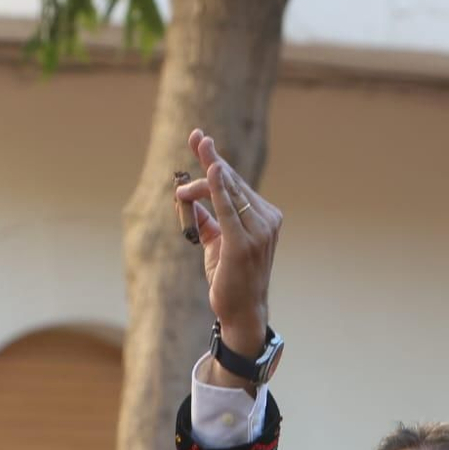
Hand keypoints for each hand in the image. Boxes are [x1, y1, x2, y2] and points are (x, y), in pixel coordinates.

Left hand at [174, 128, 281, 373]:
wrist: (241, 312)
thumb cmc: (230, 280)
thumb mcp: (217, 245)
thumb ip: (207, 222)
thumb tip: (190, 203)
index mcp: (264, 218)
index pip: (236, 183)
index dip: (217, 160)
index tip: (200, 138)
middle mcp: (266, 221)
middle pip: (232, 182)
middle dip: (211, 159)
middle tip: (196, 137)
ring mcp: (259, 231)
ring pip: (227, 193)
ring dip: (202, 182)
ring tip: (182, 184)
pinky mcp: (244, 243)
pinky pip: (229, 209)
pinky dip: (219, 188)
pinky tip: (212, 169)